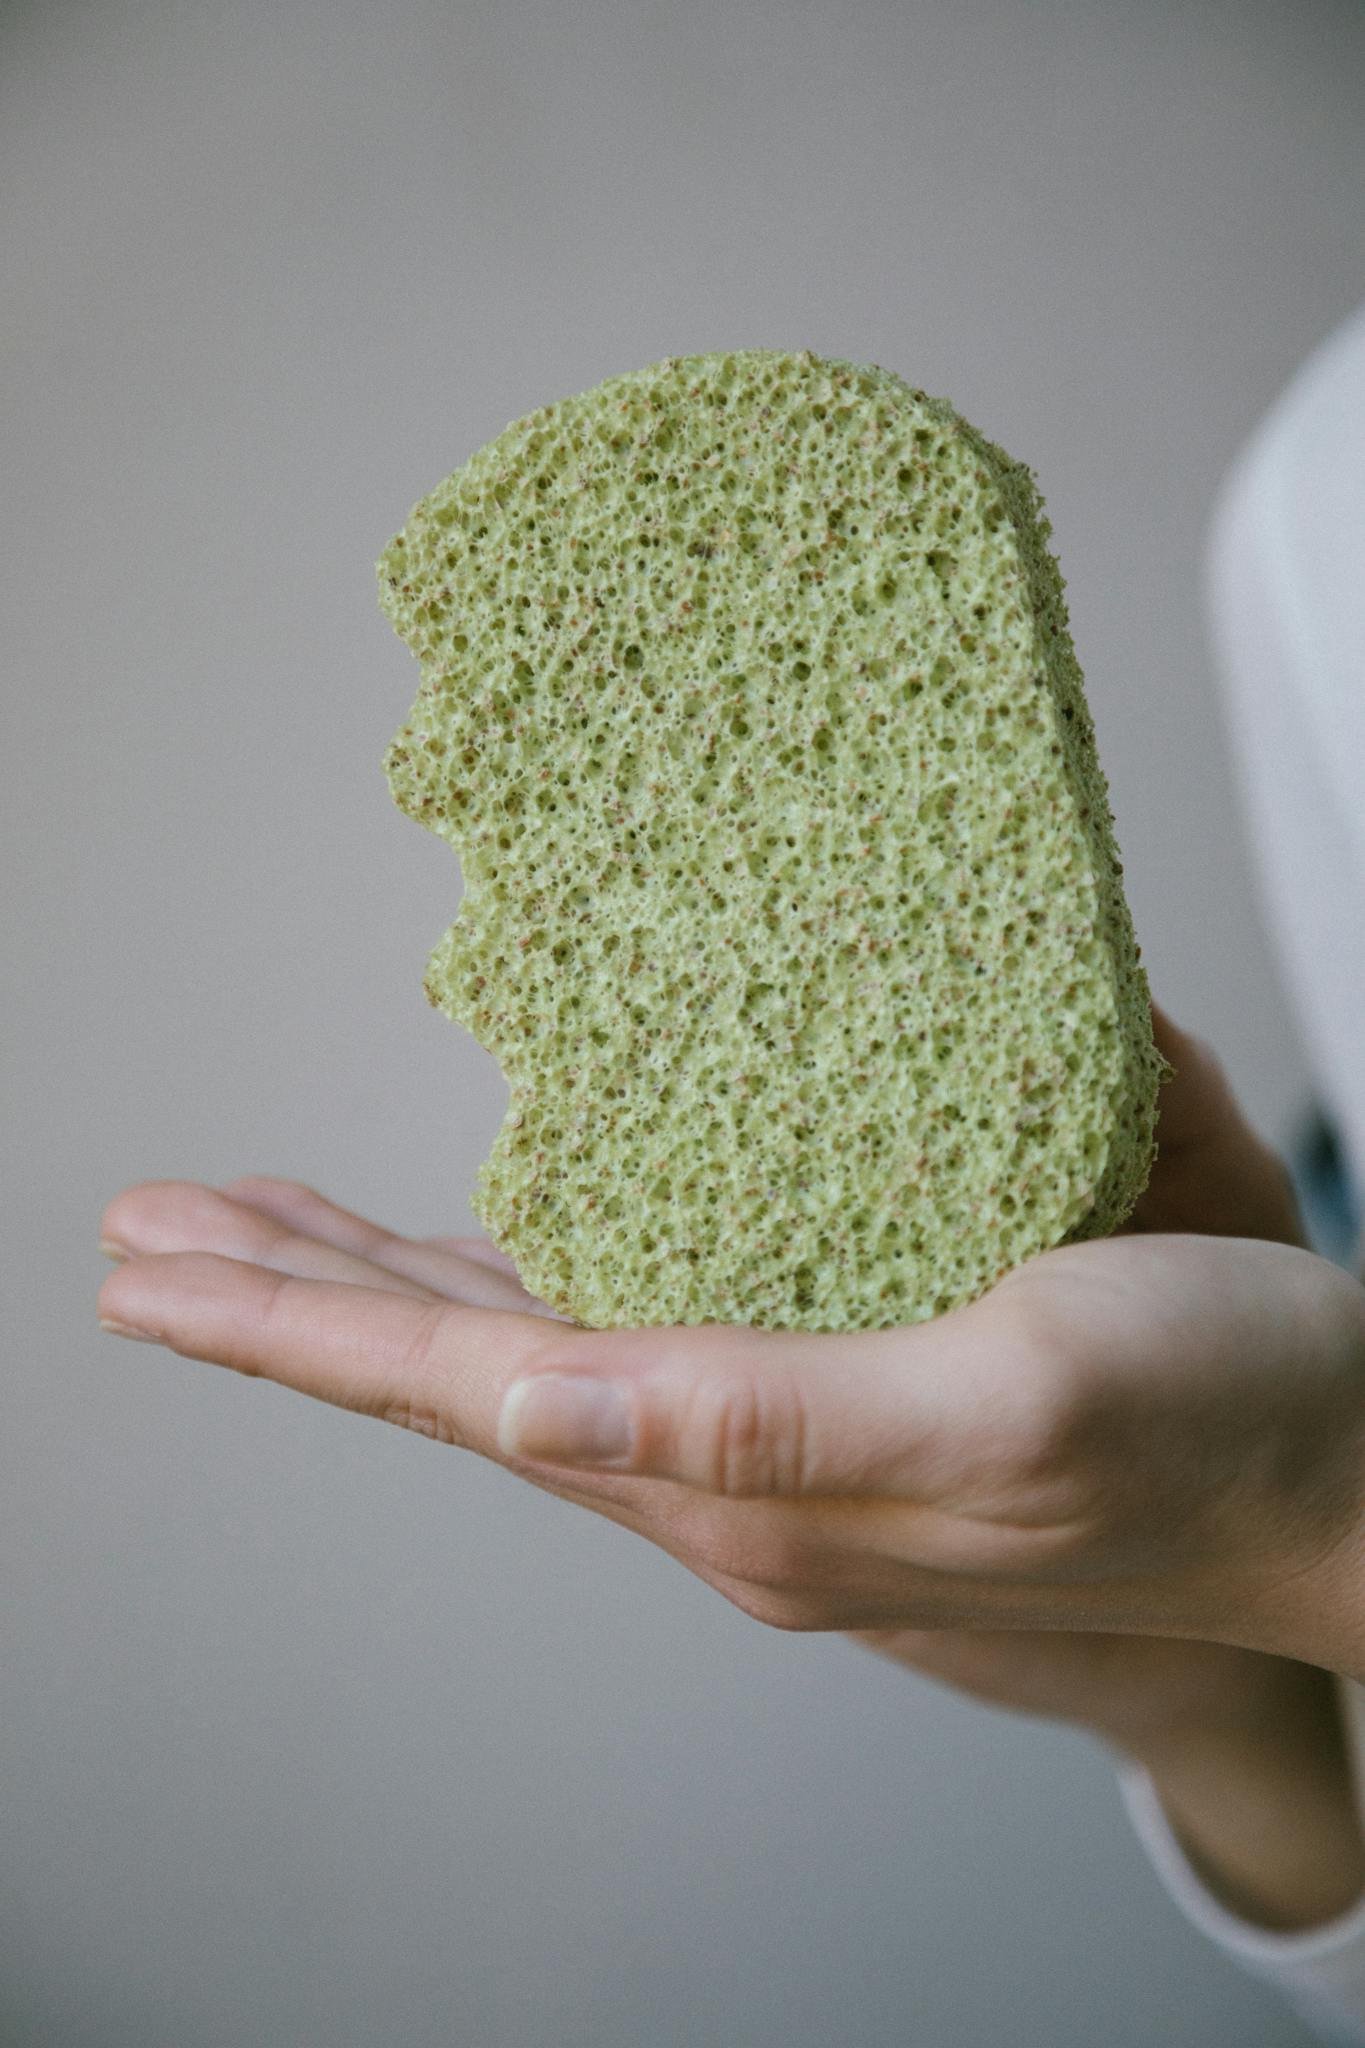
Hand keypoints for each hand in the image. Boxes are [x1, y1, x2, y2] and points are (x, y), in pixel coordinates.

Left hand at [96, 1045, 1364, 1678]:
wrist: (1354, 1472)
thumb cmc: (1219, 1427)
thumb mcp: (1010, 1399)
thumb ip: (772, 1419)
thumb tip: (536, 1411)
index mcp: (748, 1476)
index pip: (464, 1391)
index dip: (293, 1322)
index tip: (147, 1266)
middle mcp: (735, 1464)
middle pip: (462, 1369)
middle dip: (294, 1294)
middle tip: (153, 1231)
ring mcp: (783, 1432)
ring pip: (529, 1348)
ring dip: (388, 1282)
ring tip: (274, 1231)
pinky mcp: (843, 1378)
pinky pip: (630, 1324)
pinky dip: (525, 1278)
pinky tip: (497, 1249)